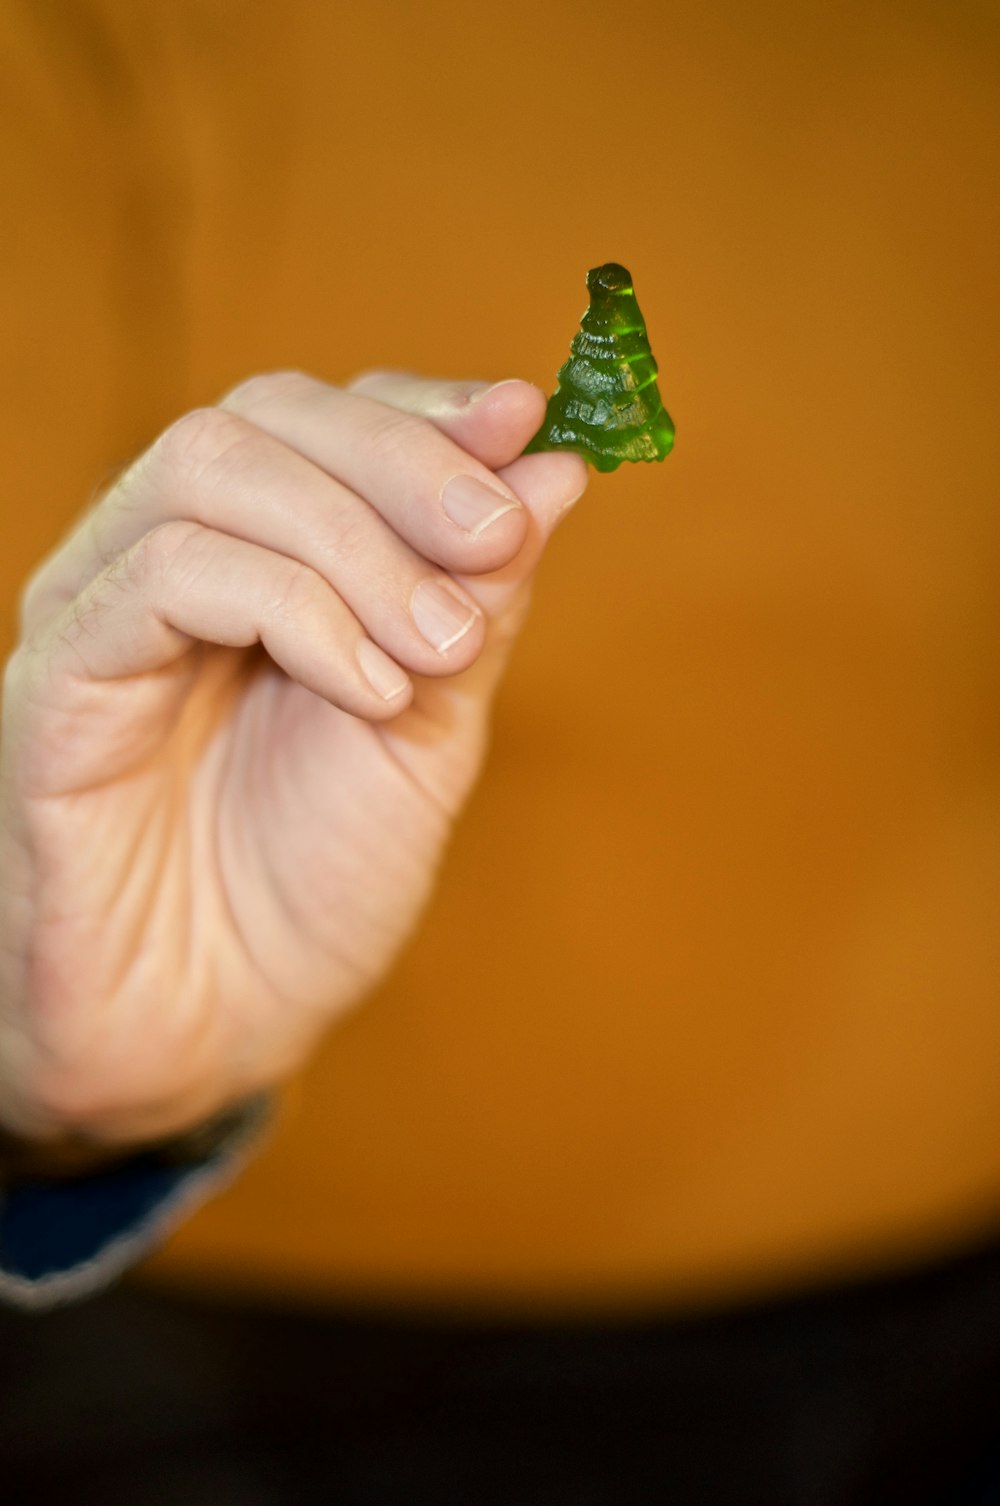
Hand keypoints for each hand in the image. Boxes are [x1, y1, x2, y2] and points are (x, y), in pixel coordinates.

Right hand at [0, 372, 585, 1144]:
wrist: (211, 1028)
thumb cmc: (312, 887)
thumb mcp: (432, 732)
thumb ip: (478, 602)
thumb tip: (557, 464)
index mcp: (262, 563)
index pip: (330, 420)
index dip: (429, 410)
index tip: (527, 419)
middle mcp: (172, 561)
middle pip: (266, 414)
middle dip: (403, 461)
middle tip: (497, 536)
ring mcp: (104, 612)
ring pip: (207, 468)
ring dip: (357, 542)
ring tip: (438, 646)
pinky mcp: (58, 680)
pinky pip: (162, 577)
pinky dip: (291, 607)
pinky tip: (369, 687)